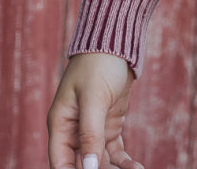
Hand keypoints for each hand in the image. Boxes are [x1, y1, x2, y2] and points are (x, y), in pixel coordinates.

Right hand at [47, 52, 142, 168]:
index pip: (61, 163)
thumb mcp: (94, 99)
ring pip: (100, 161)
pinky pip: (114, 152)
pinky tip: (136, 167)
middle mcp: (74, 131)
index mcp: (61, 124)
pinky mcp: (109, 125)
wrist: (117, 42)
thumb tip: (88, 168)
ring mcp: (93, 129)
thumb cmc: (99, 64)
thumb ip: (90, 133)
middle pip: (82, 165)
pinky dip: (124, 162)